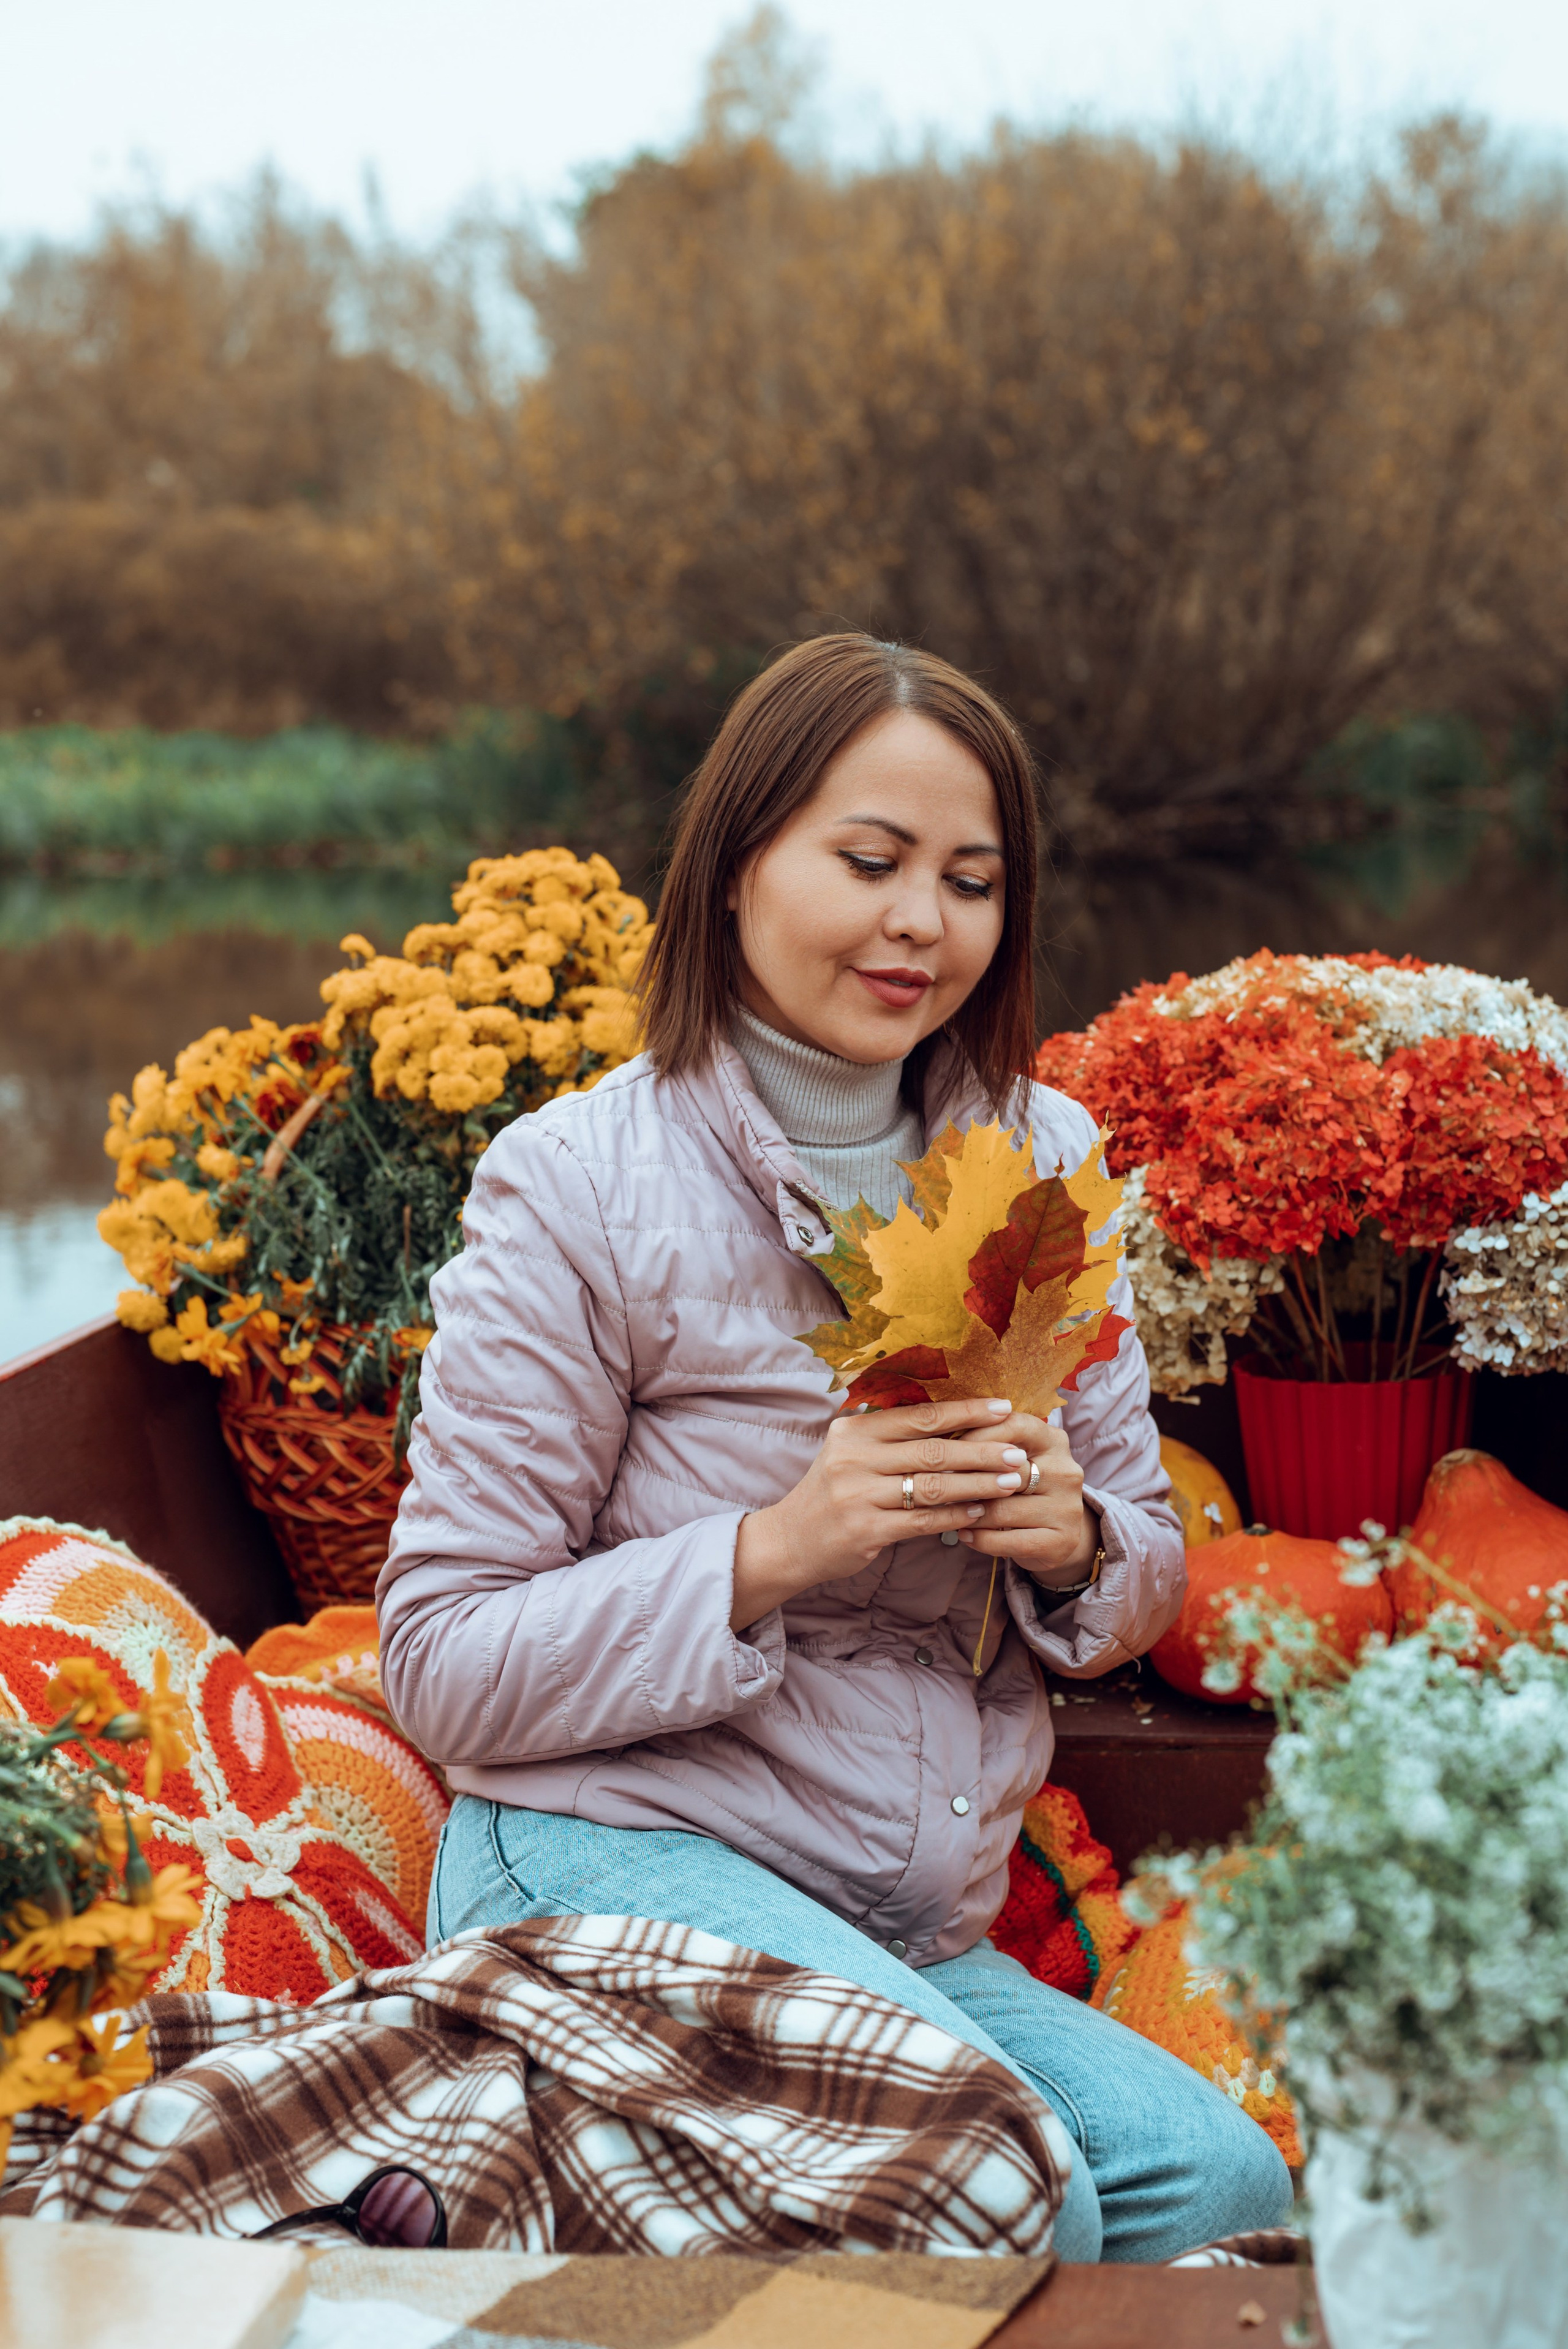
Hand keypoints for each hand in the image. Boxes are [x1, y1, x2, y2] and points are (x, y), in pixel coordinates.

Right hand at [731, 1395, 1027, 1630]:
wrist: (790, 1540)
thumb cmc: (833, 1492)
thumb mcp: (852, 1454)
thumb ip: (893, 1438)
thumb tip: (958, 1422)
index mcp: (854, 1430)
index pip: (920, 1416)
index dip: (966, 1412)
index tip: (1003, 1408)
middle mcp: (853, 1458)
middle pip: (932, 1450)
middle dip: (982, 1450)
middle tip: (1019, 1452)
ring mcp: (857, 1495)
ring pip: (932, 1486)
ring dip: (977, 1484)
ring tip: (1011, 1482)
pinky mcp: (865, 1529)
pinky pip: (922, 1521)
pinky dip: (955, 1516)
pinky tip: (980, 1512)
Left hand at [955, 1412, 1099, 1584]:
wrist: (1057, 1535)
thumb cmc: (1022, 1489)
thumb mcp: (1013, 1460)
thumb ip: (989, 1444)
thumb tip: (941, 1432)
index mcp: (1053, 1440)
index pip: (1015, 1425)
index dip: (978, 1434)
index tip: (948, 1444)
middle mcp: (1066, 1470)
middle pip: (1006, 1470)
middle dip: (968, 1478)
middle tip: (938, 1483)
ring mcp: (1068, 1507)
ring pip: (1003, 1509)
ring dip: (969, 1513)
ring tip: (947, 1512)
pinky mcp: (1062, 1540)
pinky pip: (1010, 1540)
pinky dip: (981, 1539)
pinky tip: (964, 1535)